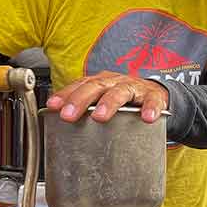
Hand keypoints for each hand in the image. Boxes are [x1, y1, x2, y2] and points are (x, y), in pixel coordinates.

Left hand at [46, 71, 168, 123]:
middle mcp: (114, 81)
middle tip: (68, 115)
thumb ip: (83, 110)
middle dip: (80, 100)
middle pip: (95, 87)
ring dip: (108, 103)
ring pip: (120, 92)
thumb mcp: (101, 100)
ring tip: (100, 116)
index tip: (52, 106)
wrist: (154, 94)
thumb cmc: (122, 99)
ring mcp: (134, 87)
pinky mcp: (153, 96)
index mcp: (99, 82)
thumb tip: (55, 124)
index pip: (79, 85)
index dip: (65, 94)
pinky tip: (146, 118)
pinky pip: (151, 101)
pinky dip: (150, 109)